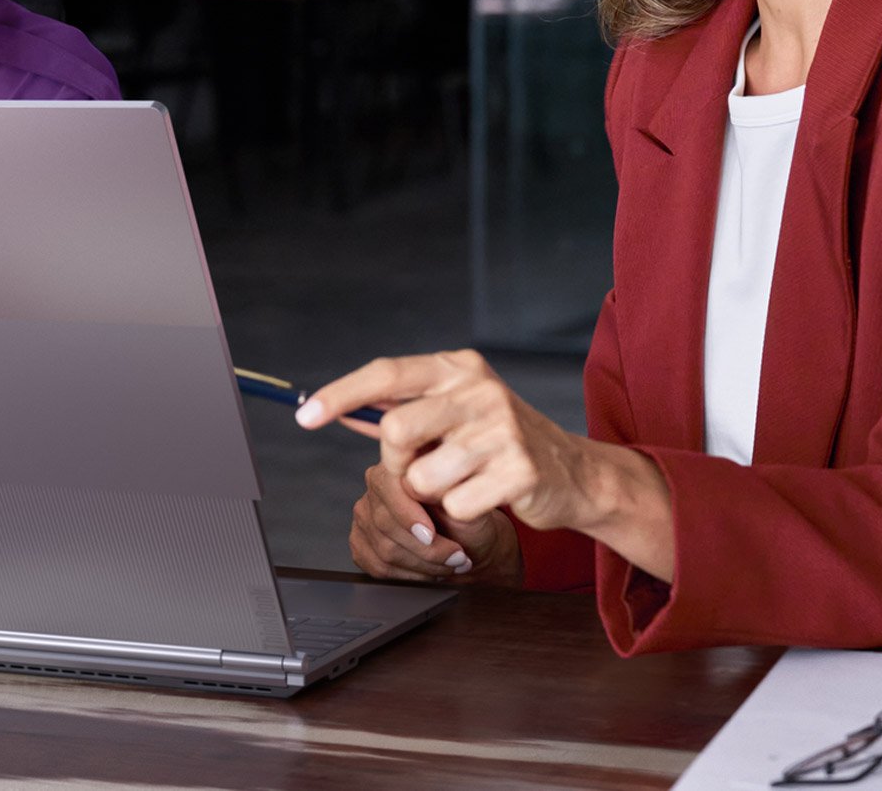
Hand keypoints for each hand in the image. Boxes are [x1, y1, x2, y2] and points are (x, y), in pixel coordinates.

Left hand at [302, 349, 603, 533]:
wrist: (575, 473)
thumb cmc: (501, 442)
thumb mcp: (456, 411)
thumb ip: (403, 409)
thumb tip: (338, 410)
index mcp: (459, 368)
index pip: (386, 373)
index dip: (341, 393)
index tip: (306, 415)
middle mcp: (480, 390)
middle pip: (396, 431)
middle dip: (396, 464)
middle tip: (418, 473)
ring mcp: (501, 429)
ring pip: (422, 477)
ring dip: (431, 494)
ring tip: (460, 484)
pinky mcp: (518, 471)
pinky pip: (454, 505)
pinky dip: (460, 514)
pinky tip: (485, 498)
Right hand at [348, 461, 520, 584]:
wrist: (469, 541)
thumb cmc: (469, 517)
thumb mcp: (469, 499)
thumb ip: (448, 490)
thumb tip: (428, 487)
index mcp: (400, 462)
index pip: (388, 485)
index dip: (406, 514)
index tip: (430, 535)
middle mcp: (377, 484)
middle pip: (385, 524)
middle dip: (426, 549)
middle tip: (457, 557)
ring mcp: (365, 515)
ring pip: (384, 550)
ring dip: (423, 565)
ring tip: (450, 565)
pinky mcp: (361, 542)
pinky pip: (377, 567)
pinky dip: (410, 576)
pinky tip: (430, 571)